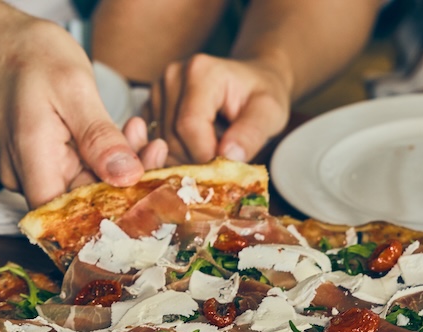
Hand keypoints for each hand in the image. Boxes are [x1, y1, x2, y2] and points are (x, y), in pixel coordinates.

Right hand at [0, 14, 167, 205]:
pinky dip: (107, 154)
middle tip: (156, 148)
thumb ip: (99, 137)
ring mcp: (38, 170)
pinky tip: (125, 132)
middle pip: (85, 202)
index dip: (113, 214)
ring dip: (121, 164)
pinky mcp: (49, 160)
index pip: (71, 217)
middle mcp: (30, 176)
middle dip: (126, 180)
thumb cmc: (28, 55)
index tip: (148, 190)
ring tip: (140, 132)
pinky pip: (83, 168)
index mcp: (33, 163)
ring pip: (89, 184)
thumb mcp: (73, 89)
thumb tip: (126, 177)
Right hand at [147, 53, 291, 163]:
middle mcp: (172, 77)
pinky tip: (200, 148)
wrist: (252, 81)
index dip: (205, 156)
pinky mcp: (152, 106)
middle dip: (197, 161)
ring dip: (188, 160)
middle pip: (172, 138)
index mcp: (200, 71)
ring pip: (163, 145)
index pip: (189, 126)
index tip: (226, 168)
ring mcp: (158, 90)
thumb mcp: (270, 112)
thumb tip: (229, 156)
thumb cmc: (262, 95)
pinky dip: (177, 155)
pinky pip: (157, 143)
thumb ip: (252, 133)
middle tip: (224, 162)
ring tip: (215, 150)